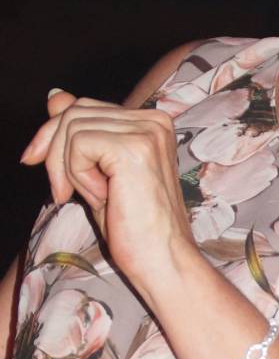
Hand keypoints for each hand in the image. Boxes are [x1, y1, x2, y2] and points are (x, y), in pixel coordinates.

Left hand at [20, 88, 195, 307]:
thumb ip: (80, 133)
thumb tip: (56, 96)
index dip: (53, 134)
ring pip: (72, 127)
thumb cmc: (135, 228)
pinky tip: (102, 197)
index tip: (35, 159)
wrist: (163, 261)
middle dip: (54, 152)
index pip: (84, 107)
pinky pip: (79, 144)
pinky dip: (78, 174)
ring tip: (94, 197)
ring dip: (68, 168)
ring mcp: (146, 131)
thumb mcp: (96, 172)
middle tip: (61, 191)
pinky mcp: (134, 147)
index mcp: (150, 123)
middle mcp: (153, 120)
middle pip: (75, 112)